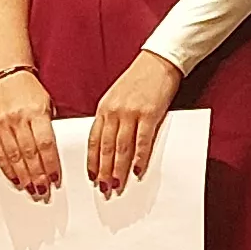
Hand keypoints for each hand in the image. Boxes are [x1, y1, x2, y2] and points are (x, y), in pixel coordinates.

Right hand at [0, 69, 60, 195]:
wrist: (7, 75)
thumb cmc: (30, 91)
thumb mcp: (48, 104)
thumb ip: (51, 127)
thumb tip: (59, 154)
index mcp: (36, 111)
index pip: (45, 143)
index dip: (51, 164)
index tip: (55, 179)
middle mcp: (18, 118)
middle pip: (29, 153)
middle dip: (37, 175)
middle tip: (44, 190)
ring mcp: (2, 124)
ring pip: (13, 156)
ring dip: (23, 176)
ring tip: (31, 188)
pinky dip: (6, 169)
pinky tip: (14, 178)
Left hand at [89, 48, 181, 193]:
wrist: (158, 61)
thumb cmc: (139, 78)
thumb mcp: (116, 96)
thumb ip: (111, 117)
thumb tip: (110, 143)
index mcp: (104, 108)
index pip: (94, 140)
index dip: (92, 161)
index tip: (92, 177)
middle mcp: (114, 111)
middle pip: (106, 148)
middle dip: (104, 171)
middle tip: (104, 189)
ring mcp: (131, 113)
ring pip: (121, 148)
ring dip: (118, 169)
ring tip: (117, 184)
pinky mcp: (149, 113)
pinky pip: (142, 141)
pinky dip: (139, 157)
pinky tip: (137, 170)